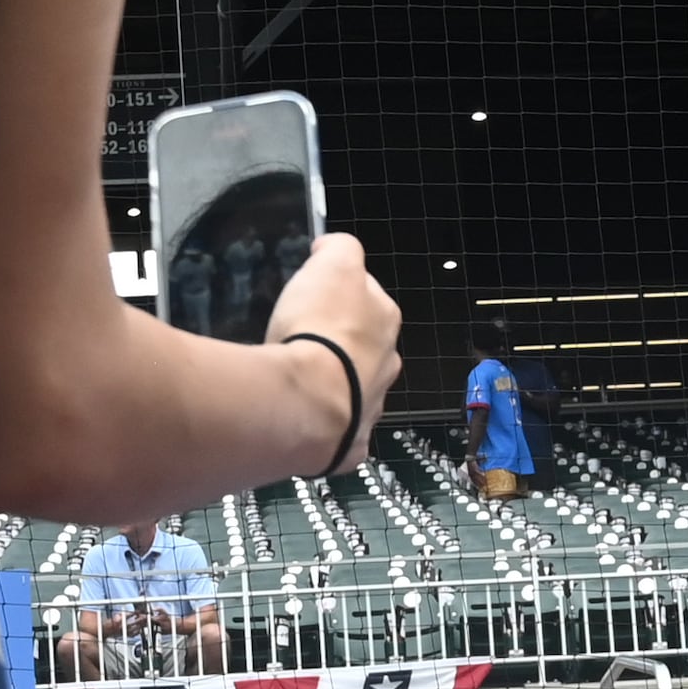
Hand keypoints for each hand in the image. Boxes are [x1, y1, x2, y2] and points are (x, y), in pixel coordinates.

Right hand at [266, 233, 399, 466]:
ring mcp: (371, 405)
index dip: (339, 290)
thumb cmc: (319, 327)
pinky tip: (302, 412)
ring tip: (299, 376)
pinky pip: (339, 424)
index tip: (313, 294)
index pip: (367, 294)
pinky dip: (324, 418)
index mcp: (385, 319)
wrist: (307, 402)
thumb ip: (338, 248)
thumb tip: (333, 247)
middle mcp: (388, 363)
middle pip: (364, 342)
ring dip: (333, 379)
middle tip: (302, 335)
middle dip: (339, 338)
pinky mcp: (351, 442)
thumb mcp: (332, 265)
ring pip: (355, 384)